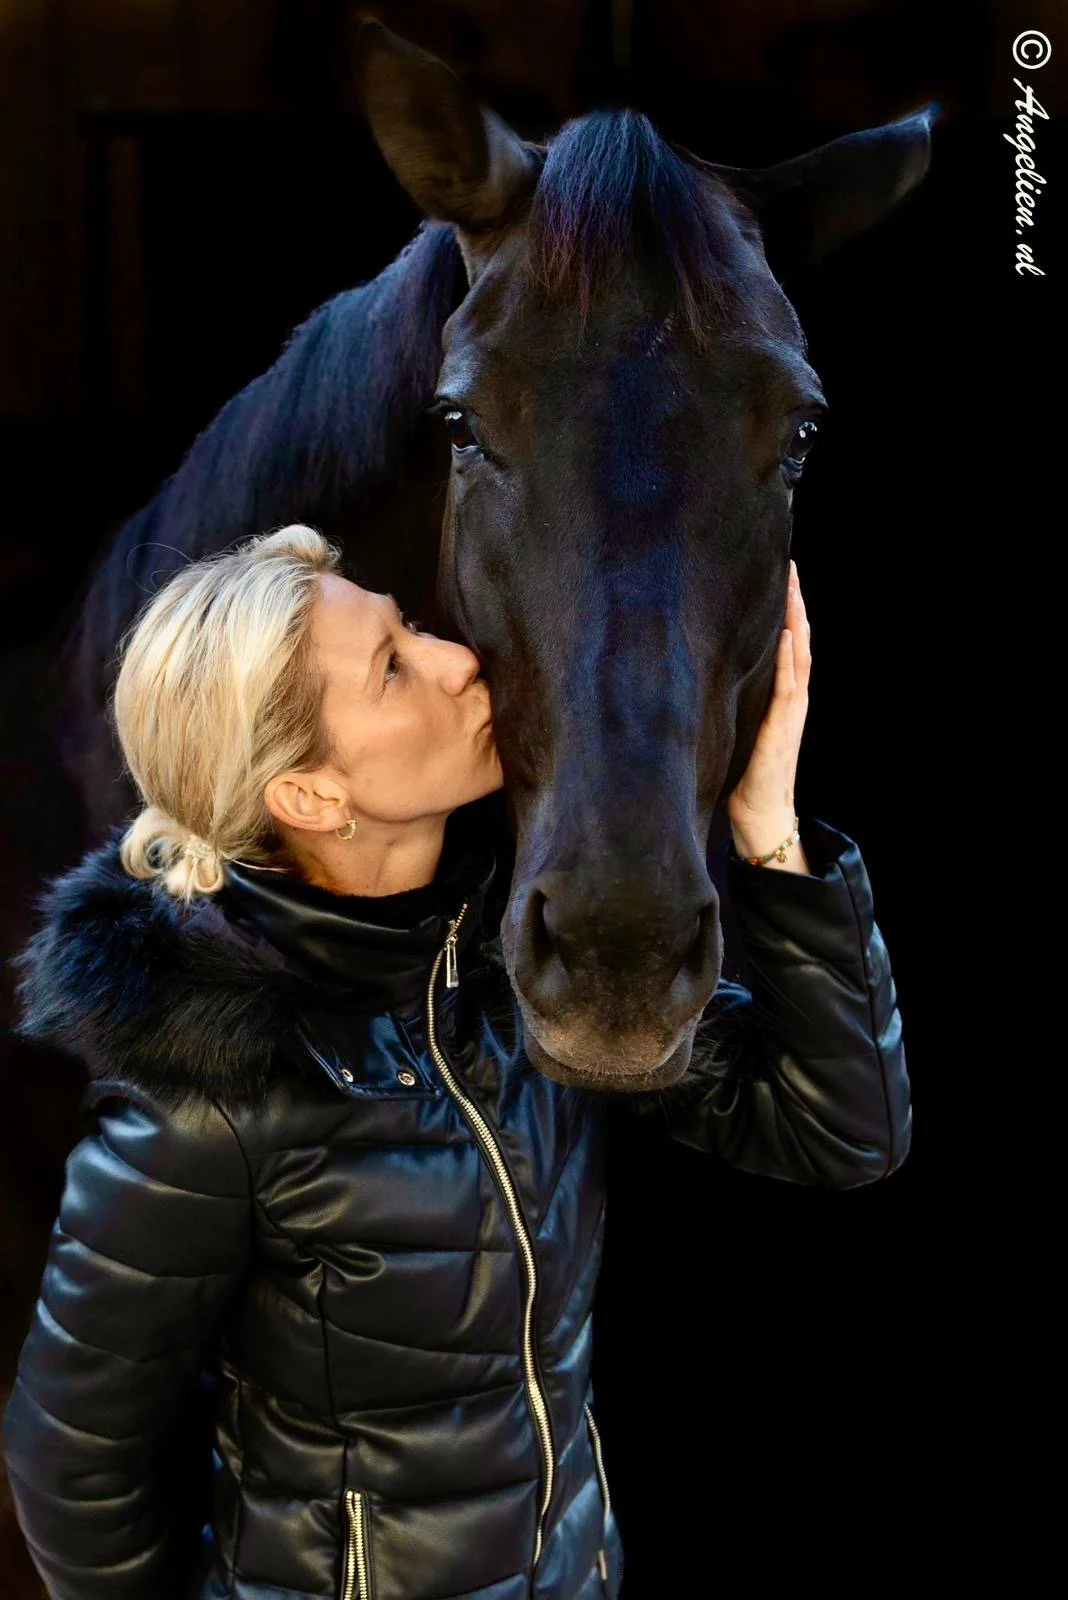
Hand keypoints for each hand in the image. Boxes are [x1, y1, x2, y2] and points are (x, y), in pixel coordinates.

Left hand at [726, 559, 811, 848]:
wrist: (759, 815)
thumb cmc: (740, 773)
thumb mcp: (732, 724)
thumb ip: (726, 696)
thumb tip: (694, 667)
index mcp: (780, 695)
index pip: (786, 640)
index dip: (785, 607)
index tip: (778, 572)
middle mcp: (790, 697)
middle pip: (797, 637)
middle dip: (794, 600)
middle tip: (789, 561)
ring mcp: (790, 711)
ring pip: (798, 654)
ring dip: (796, 618)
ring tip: (792, 584)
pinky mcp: (781, 728)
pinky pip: (787, 687)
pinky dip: (787, 658)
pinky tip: (783, 633)